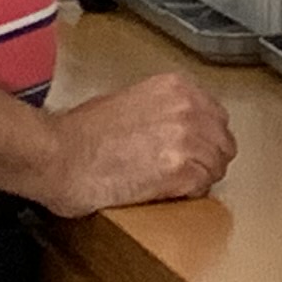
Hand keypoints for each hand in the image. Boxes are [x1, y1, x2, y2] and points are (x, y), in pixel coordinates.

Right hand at [40, 71, 235, 216]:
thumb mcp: (130, 101)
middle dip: (207, 160)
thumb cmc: (79, 133)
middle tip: (185, 173)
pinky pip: (202, 187)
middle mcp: (188, 108)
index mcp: (177, 87)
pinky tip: (164, 193)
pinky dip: (187, 195)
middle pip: (223, 142)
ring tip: (170, 185)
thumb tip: (174, 129)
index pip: (216, 117)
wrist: (59, 155)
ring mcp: (187, 139)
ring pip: (216, 167)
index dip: (205, 139)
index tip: (194, 150)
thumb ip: (162, 110)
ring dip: (198, 179)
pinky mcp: (181, 171)